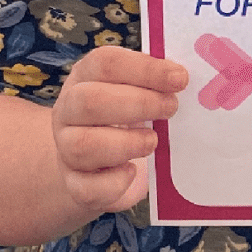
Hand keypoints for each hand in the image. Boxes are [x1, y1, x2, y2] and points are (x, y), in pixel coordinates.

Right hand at [51, 48, 186, 215]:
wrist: (102, 164)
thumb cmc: (131, 115)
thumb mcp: (141, 90)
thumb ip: (159, 82)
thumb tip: (184, 78)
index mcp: (86, 77)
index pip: (105, 63)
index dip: (145, 69)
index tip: (180, 79)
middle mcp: (68, 110)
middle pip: (89, 101)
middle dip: (139, 104)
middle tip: (171, 108)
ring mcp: (66, 149)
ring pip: (82, 146)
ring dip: (127, 143)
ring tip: (153, 141)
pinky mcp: (73, 184)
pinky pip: (87, 188)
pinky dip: (115, 182)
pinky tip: (133, 172)